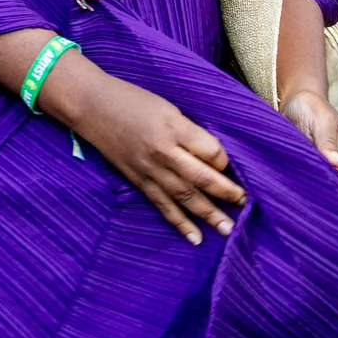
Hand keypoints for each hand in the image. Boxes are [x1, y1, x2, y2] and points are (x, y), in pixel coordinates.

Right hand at [47, 69, 246, 244]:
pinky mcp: (138, 180)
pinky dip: (179, 223)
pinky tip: (195, 238)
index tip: (235, 166)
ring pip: (185, 196)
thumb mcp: (167, 107)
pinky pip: (162, 205)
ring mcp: (149, 169)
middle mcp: (164, 151)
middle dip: (226, 193)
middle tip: (245, 204)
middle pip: (201, 177)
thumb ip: (189, 130)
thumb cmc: (132, 99)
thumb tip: (213, 156)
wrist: (92, 106)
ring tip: (228, 229)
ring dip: (208, 214)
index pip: (210, 151)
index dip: (226, 162)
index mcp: (174, 127)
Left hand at [281, 89, 337, 205]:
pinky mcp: (302, 171)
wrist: (294, 99)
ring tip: (301, 206)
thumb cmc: (312, 107)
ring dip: (316, 202)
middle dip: (335, 209)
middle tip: (315, 213)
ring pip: (325, 198)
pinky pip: (305, 189)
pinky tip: (288, 197)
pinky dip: (300, 194)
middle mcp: (337, 169)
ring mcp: (320, 172)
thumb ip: (328, 142)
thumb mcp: (322, 121)